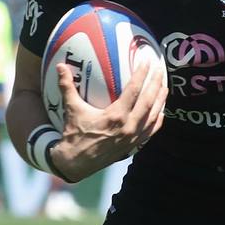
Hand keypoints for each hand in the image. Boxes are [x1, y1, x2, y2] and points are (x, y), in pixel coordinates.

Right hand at [51, 60, 166, 181]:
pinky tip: (161, 112)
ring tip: (165, 87)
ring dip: (161, 100)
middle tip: (160, 69)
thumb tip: (60, 66)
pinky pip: (151, 131)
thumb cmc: (73, 135)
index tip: (148, 61)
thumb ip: (67, 86)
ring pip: (153, 116)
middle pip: (149, 100)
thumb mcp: (71, 109)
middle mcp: (128, 126)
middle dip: (156, 83)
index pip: (134, 90)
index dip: (142, 74)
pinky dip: (157, 120)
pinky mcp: (134, 146)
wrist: (75, 163)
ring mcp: (133, 137)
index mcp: (115, 116)